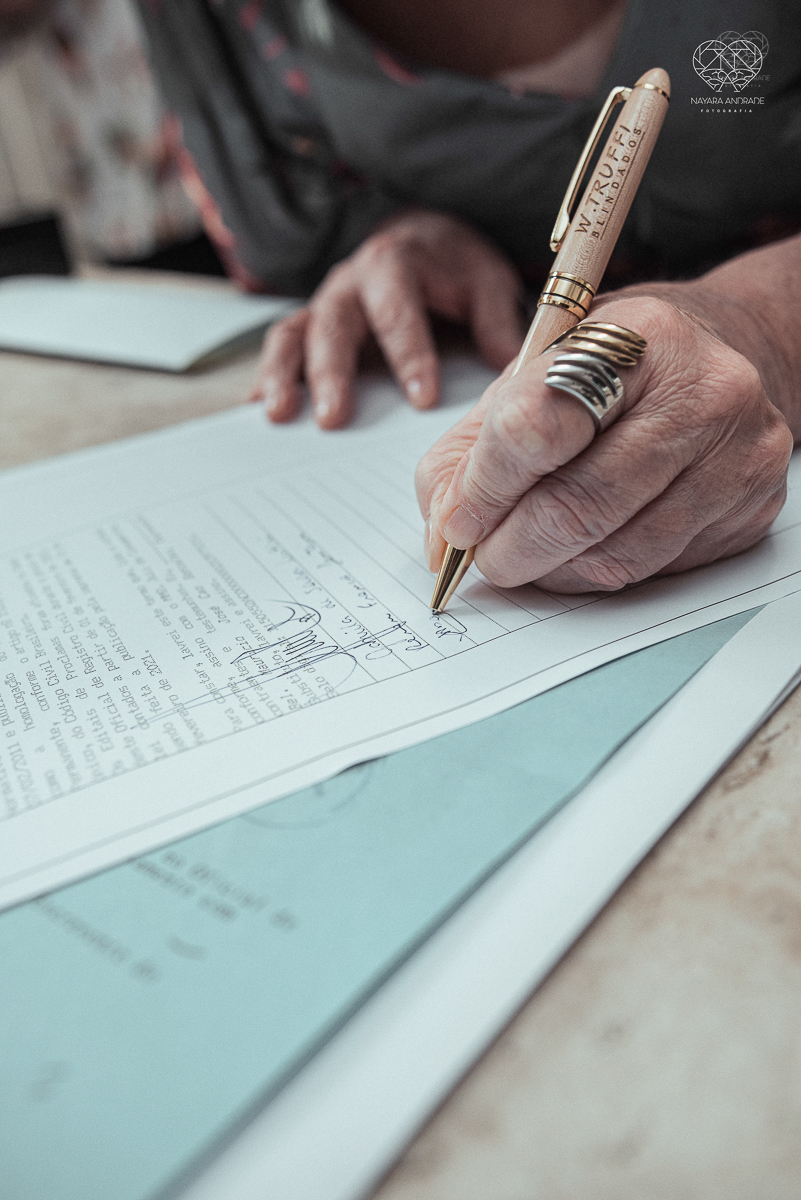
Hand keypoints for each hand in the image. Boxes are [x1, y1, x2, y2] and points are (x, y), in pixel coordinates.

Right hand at [251, 209, 523, 428]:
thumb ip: (496, 320)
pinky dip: (268, 376)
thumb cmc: (453, 266)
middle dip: (332, 372)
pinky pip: (282, 346)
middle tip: (335, 418)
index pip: (400, 311)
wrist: (422, 238)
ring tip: (281, 414)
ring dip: (284, 374)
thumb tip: (507, 366)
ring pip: (295, 333)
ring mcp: (325, 303)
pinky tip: (261, 410)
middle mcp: (351, 281)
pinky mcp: (310, 323)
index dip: (410, 354)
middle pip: (335, 324)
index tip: (423, 399)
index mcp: (396, 263)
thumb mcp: (485, 281)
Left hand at [416, 295, 792, 592]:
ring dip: (550, 571)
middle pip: (577, 504)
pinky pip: (652, 570)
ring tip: (526, 556)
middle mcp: (700, 390)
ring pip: (615, 553)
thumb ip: (474, 444)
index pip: (536, 427)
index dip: (483, 488)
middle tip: (483, 559)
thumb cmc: (619, 366)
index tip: (457, 522)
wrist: (731, 356)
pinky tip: (581, 552)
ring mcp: (736, 454)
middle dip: (510, 548)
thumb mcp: (539, 370)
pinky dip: (596, 574)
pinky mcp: (752, 508)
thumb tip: (444, 529)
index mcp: (632, 336)